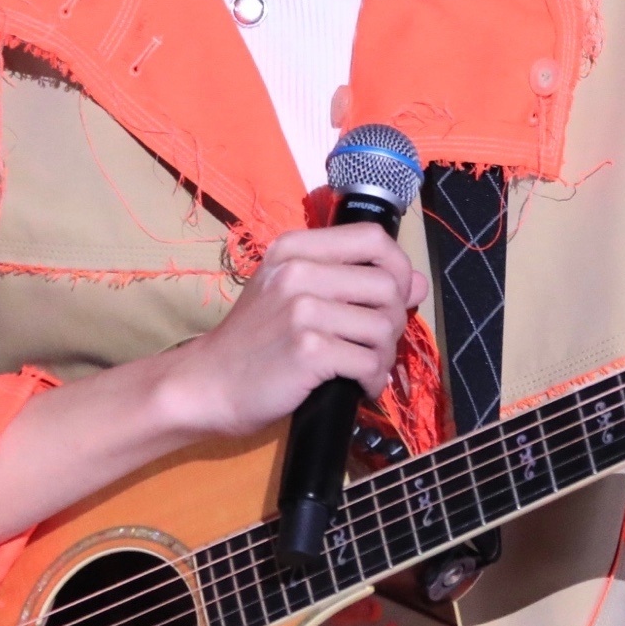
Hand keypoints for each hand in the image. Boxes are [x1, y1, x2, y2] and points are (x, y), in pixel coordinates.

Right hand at [161, 222, 428, 439]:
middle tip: (374, 343)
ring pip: (383, 327)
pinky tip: (357, 386)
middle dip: (394, 321)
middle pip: (387, 285)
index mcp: (295, 249)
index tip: (394, 296)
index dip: (398, 267)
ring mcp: (302, 310)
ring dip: (383, 356)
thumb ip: (350, 280)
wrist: (208, 384)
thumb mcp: (292, 295)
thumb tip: (416, 282)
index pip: (373, 239)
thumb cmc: (253, 341)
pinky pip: (369, 362)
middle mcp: (298, 272)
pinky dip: (372, 380)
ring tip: (364, 367)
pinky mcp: (309, 350)